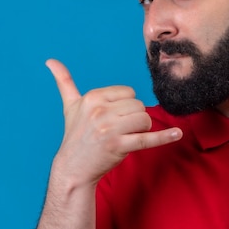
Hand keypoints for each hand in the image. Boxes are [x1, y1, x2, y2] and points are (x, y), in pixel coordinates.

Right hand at [46, 59, 181, 185]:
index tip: (114, 117)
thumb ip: (64, 82)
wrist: (73, 168)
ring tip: (126, 136)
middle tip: (119, 130)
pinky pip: (147, 139)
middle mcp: (100, 111)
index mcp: (92, 97)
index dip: (127, 106)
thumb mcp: (70, 107)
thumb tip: (50, 60)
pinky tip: (178, 134)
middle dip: (135, 118)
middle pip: (139, 105)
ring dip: (141, 129)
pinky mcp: (119, 146)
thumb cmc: (75, 135)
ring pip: (145, 119)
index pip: (129, 92)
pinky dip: (165, 137)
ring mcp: (109, 130)